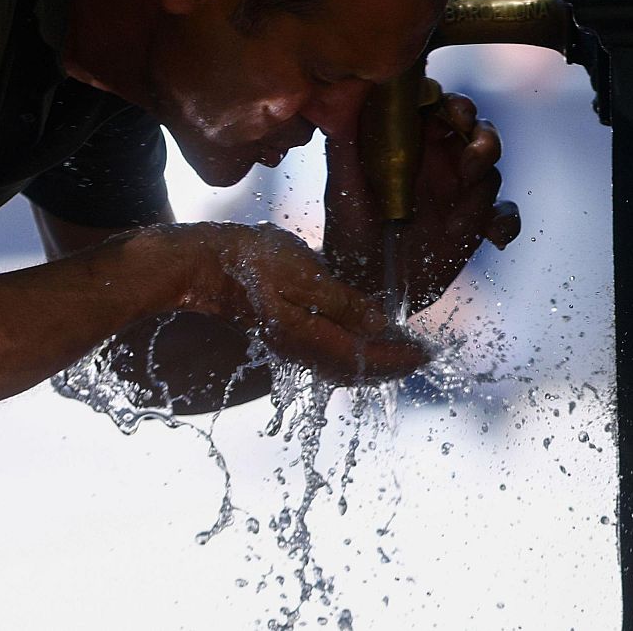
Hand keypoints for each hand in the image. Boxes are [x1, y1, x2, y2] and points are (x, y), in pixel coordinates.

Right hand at [167, 222, 429, 381]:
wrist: (205, 265)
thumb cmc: (253, 262)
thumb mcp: (304, 274)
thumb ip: (343, 302)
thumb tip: (380, 325)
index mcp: (309, 338)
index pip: (365, 358)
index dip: (399, 358)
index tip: (427, 353)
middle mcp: (300, 350)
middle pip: (354, 371)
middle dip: (390, 366)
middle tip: (421, 356)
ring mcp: (289, 345)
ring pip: (340, 366)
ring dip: (373, 362)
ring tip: (398, 351)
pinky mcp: (282, 334)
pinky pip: (326, 356)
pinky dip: (352, 354)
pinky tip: (358, 340)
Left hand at [321, 92, 520, 312]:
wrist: (364, 286)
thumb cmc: (348, 233)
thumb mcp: (343, 189)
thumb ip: (345, 145)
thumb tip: (347, 100)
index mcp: (410, 146)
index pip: (440, 109)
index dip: (454, 105)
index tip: (456, 114)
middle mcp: (438, 163)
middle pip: (476, 132)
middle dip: (482, 139)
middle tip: (469, 161)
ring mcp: (458, 193)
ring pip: (491, 170)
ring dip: (482, 187)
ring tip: (460, 213)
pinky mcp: (474, 224)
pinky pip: (504, 213)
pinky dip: (506, 221)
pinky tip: (494, 236)